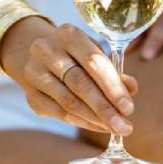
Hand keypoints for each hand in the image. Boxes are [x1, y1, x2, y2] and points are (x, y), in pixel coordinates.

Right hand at [3, 21, 137, 133]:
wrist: (36, 56)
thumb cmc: (75, 55)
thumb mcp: (94, 54)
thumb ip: (113, 71)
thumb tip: (131, 89)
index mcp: (68, 35)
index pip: (93, 62)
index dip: (112, 87)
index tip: (129, 108)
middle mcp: (47, 51)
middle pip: (79, 84)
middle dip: (105, 109)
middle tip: (124, 127)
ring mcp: (35, 73)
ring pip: (68, 102)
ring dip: (94, 119)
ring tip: (114, 128)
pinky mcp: (31, 95)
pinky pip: (59, 113)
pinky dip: (82, 122)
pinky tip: (98, 127)